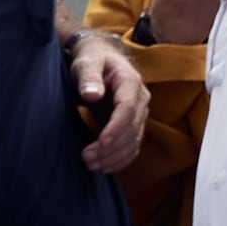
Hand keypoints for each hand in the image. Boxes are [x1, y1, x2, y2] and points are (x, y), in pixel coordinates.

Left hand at [70, 31, 149, 173]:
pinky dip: (120, 160)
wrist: (101, 58)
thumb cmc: (92, 59)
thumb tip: (92, 94)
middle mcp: (140, 99)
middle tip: (86, 158)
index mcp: (130, 81)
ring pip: (134, 142)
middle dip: (111, 148)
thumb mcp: (87, 62)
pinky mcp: (133, 125)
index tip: (101, 143)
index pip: (128, 109)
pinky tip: (103, 167)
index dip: (116, 128)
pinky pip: (132, 147)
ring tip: (91, 165)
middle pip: (132, 129)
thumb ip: (89, 77)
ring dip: (115, 157)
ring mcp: (139, 113)